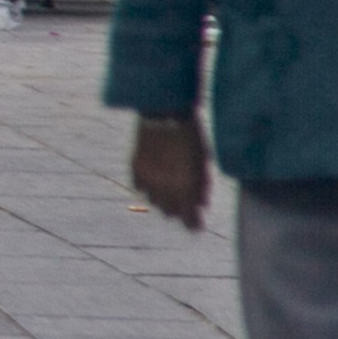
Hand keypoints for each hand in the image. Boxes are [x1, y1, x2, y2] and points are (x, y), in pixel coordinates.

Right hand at [130, 115, 210, 229]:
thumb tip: (203, 204)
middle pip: (170, 212)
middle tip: (186, 205)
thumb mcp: (202, 161)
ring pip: (154, 201)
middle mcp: (165, 186)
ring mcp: (148, 177)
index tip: (196, 227)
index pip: (189, 218)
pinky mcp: (135, 167)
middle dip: (179, 211)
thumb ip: (202, 186)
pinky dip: (147, 186)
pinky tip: (154, 179)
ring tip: (170, 190)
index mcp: (186, 186)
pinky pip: (140, 187)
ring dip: (163, 199)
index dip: (193, 224)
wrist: (164, 111)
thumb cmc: (191, 135)